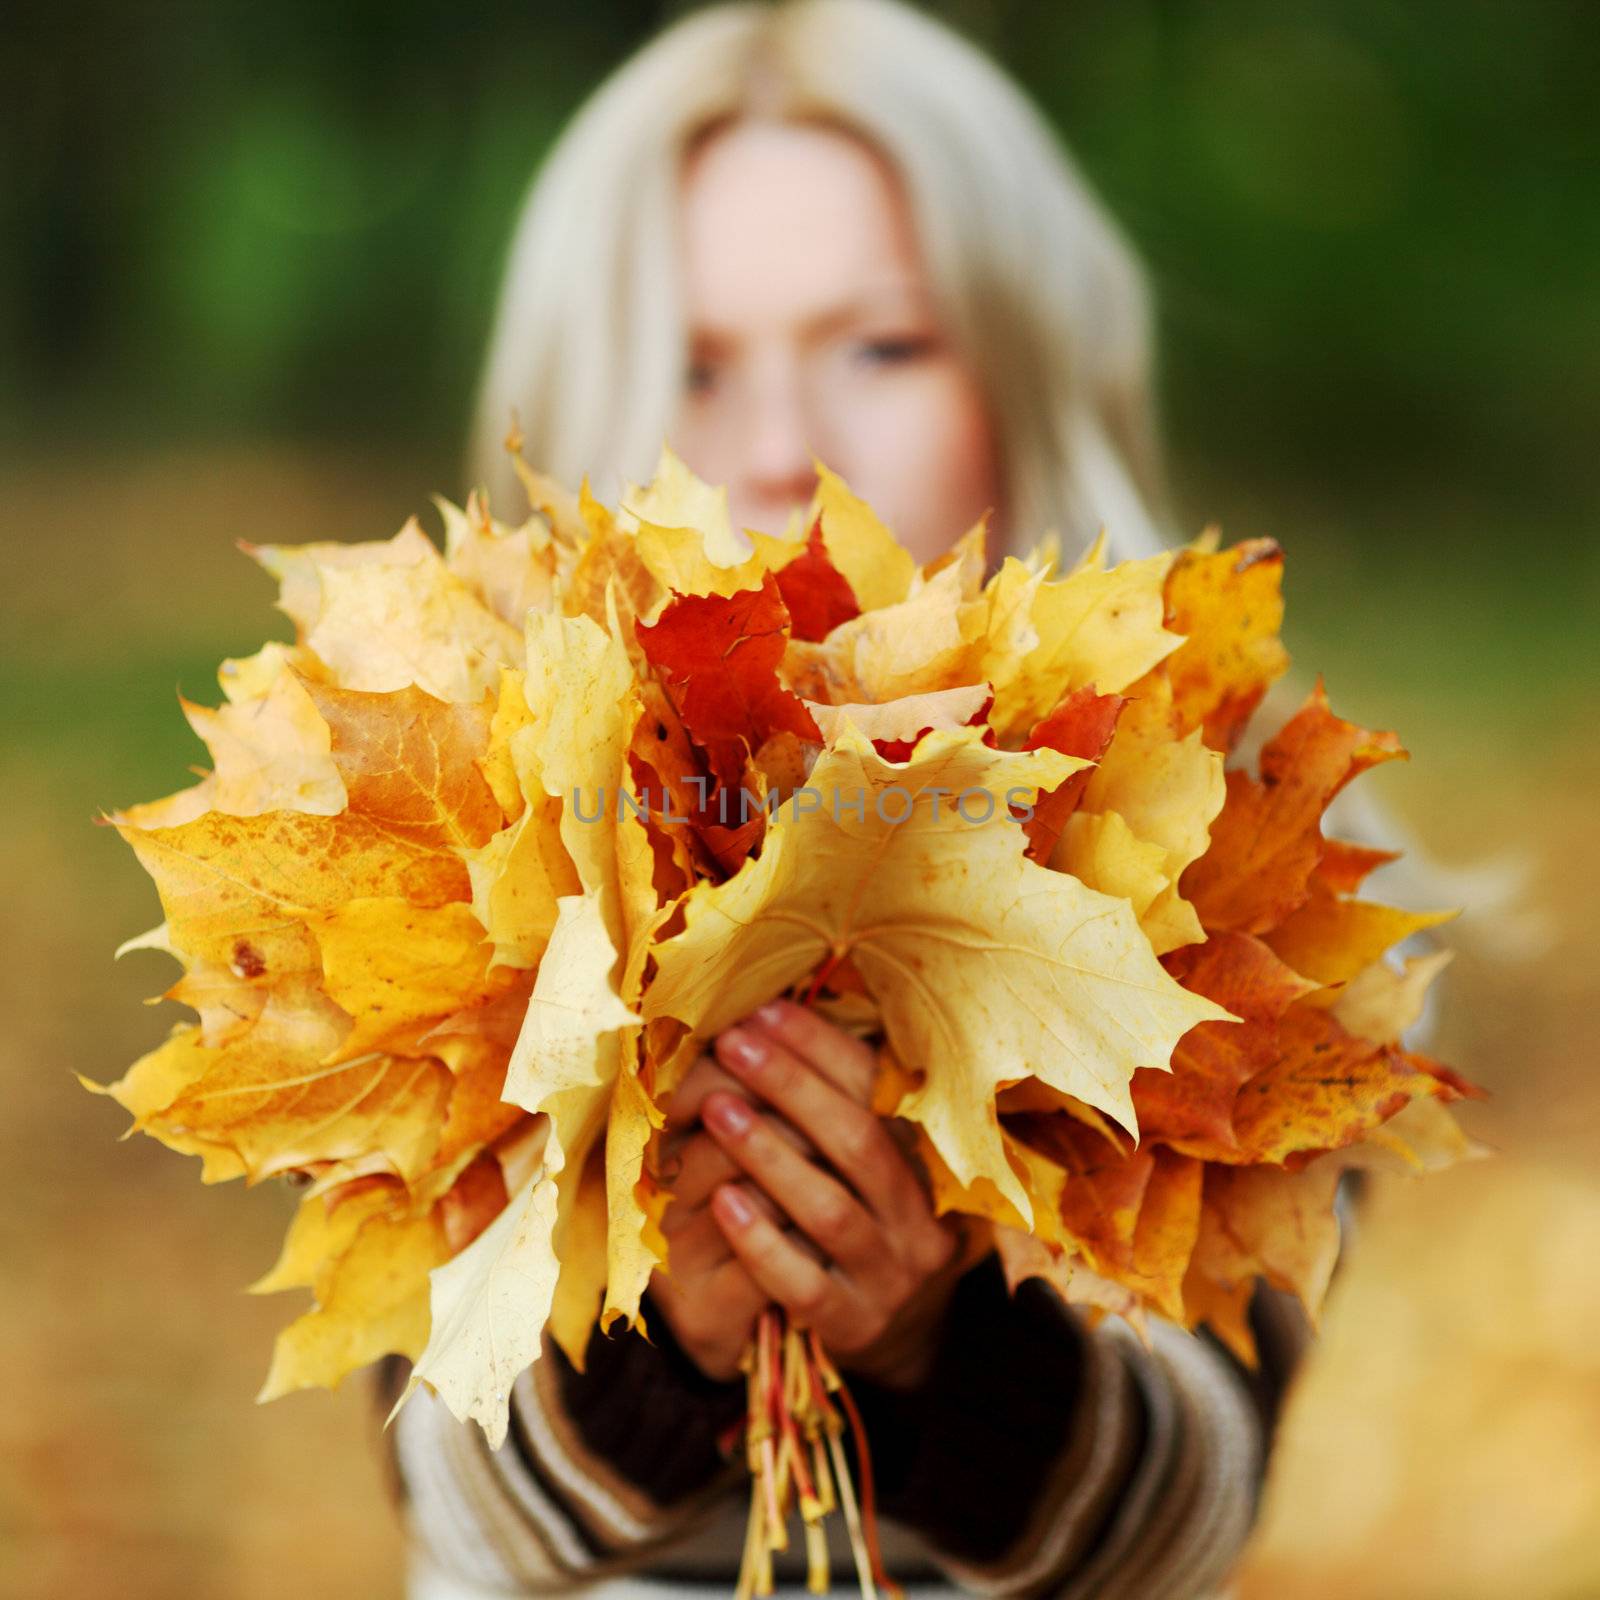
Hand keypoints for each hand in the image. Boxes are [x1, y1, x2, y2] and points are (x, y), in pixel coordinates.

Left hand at [649, 999, 975, 1390]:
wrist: (898, 1337)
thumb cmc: (867, 1220)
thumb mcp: (874, 1165)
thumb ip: (840, 1105)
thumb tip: (770, 1018)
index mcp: (930, 1163)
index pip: (880, 1090)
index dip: (821, 1046)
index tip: (763, 1010)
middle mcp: (921, 1219)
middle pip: (859, 1141)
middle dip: (791, 1085)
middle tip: (732, 1045)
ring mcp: (891, 1277)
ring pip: (831, 1210)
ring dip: (769, 1153)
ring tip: (716, 1109)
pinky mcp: (853, 1326)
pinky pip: (804, 1282)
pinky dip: (759, 1240)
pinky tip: (721, 1201)